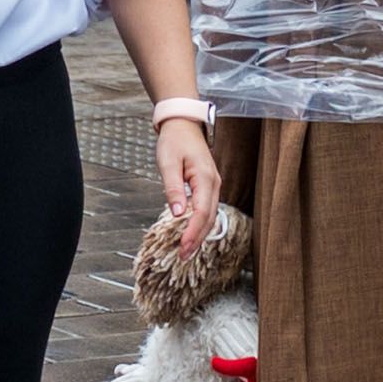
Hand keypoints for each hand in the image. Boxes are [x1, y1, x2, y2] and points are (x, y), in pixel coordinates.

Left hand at [154, 116, 221, 242]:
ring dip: (199, 235)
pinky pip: (208, 210)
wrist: (183, 124)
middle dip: (196, 239)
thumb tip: (177, 214)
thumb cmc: (174, 141)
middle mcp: (214, 184)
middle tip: (183, 257)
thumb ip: (173, 188)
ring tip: (187, 251)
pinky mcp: (209, 186)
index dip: (192, 232)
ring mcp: (214, 185)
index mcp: (205, 178)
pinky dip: (201, 225)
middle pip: (209, 218)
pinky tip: (192, 234)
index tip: (182, 247)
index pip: (201, 212)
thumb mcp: (168, 163)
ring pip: (210, 216)